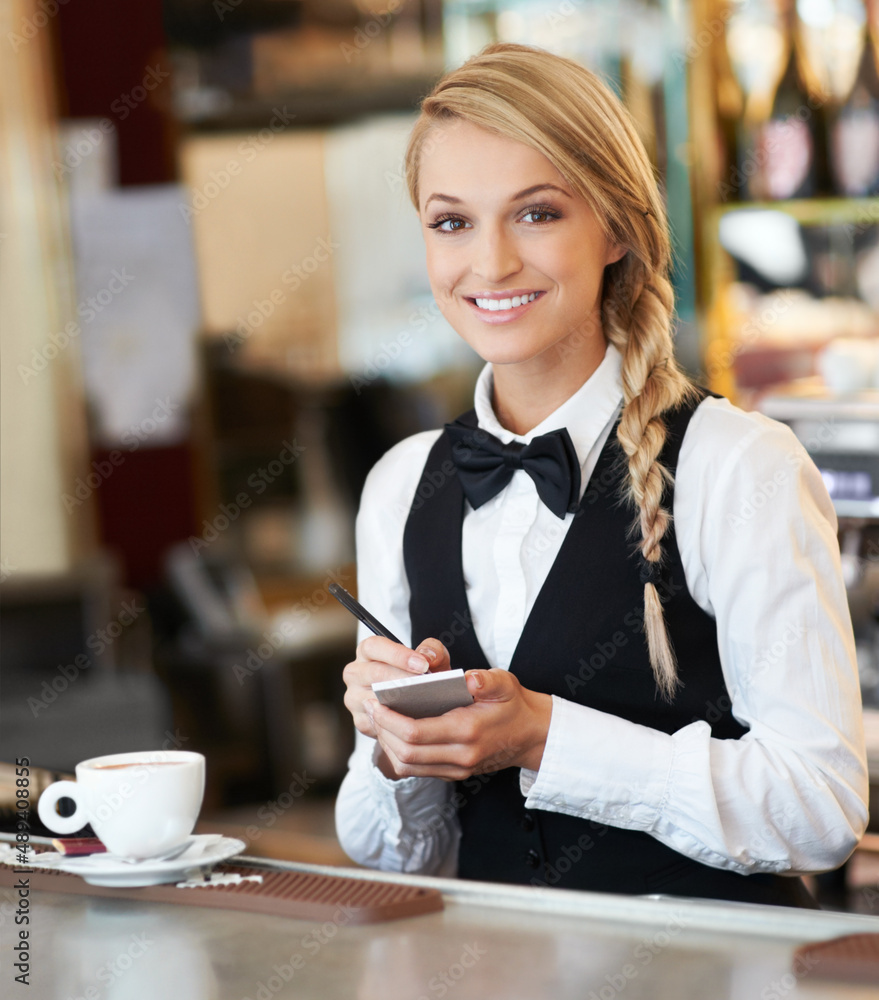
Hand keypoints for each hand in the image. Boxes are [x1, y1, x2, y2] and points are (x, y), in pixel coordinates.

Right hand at [342, 635, 449, 739]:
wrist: (415, 699)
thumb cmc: (418, 674)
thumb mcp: (428, 658)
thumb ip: (432, 650)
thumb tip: (428, 657)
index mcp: (368, 651)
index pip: (374, 646)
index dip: (398, 655)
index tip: (422, 664)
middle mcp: (356, 673)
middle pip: (373, 673)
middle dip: (400, 679)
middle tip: (422, 685)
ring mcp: (354, 697)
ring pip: (372, 700)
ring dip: (397, 702)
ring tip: (420, 702)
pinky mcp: (361, 720)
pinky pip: (376, 723)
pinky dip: (394, 722)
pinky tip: (412, 720)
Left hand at [365, 669, 551, 780]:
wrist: (530, 735)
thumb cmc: (512, 704)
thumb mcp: (505, 683)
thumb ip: (487, 680)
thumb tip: (469, 679)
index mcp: (468, 731)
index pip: (415, 733)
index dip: (389, 719)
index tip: (375, 701)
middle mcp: (460, 756)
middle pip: (405, 752)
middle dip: (382, 730)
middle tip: (369, 707)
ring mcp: (457, 769)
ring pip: (407, 765)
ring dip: (387, 743)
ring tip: (377, 718)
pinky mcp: (453, 774)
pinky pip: (416, 770)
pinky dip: (398, 753)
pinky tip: (392, 732)